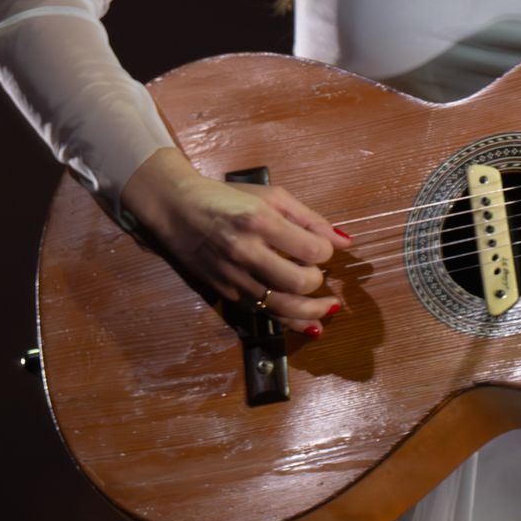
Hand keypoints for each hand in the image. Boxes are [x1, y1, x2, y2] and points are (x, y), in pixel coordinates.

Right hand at [120, 148, 354, 335]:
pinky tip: (309, 323)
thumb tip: (345, 241)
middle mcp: (246, 252)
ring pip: (281, 307)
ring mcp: (234, 276)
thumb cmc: (227, 197)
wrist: (175, 210)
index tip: (322, 248)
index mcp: (259, 221)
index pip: (310, 249)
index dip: (326, 252)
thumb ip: (310, 219)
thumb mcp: (271, 196)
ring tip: (329, 309)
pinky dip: (289, 321)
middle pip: (298, 282)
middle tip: (319, 272)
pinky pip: (263, 313)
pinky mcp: (226, 293)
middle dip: (318, 281)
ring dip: (312, 312)